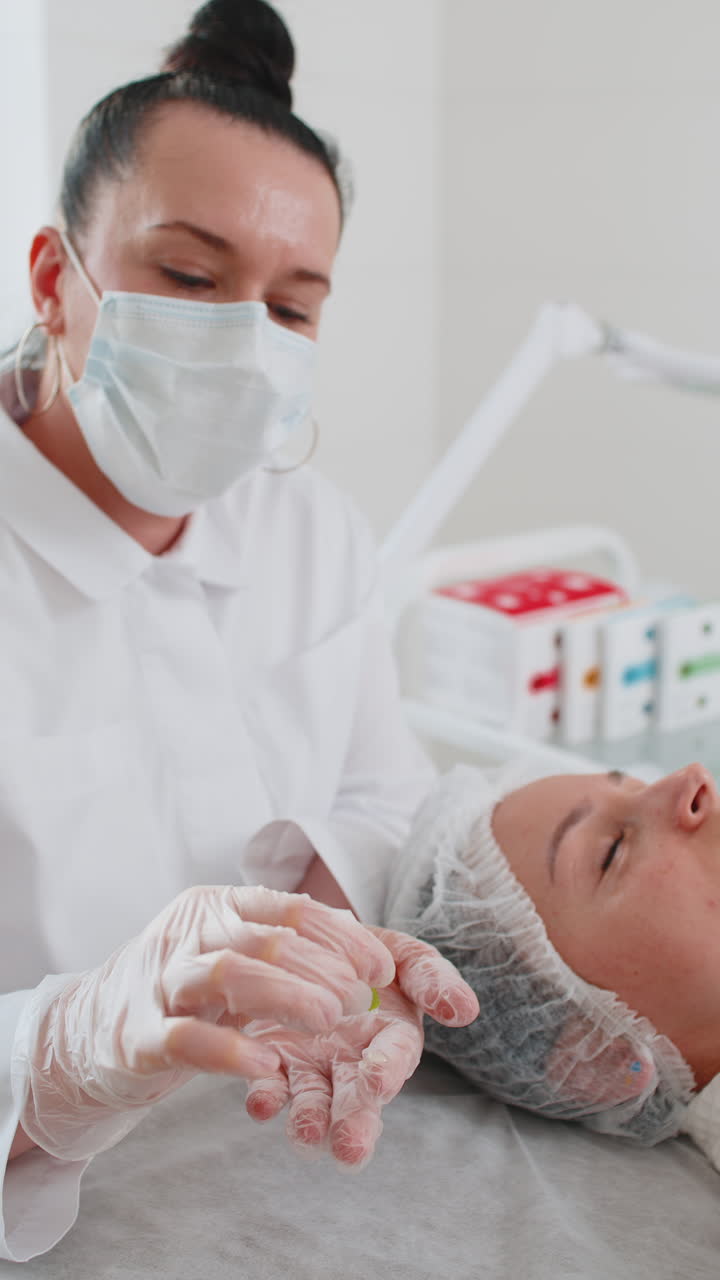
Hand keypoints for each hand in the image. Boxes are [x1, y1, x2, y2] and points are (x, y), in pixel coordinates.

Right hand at [14, 886, 394, 1160]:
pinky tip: (267, 1065)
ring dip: (287, 995)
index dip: (342, 937)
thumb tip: (360, 939)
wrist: (86, 1032)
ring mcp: (158, 982)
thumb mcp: (233, 957)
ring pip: (226, 972)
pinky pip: (185, 1038)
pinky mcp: (136, 1036)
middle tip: (359, 1001)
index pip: (288, 907)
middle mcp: (186, 934)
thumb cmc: (181, 994)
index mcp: (216, 908)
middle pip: (265, 937)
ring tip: (329, 1020)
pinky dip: (230, 1050)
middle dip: (323, 968)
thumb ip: (287, 948)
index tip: (380, 969)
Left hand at [245, 929, 478, 1167]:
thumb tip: (466, 1010)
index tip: (378, 1079)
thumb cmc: (369, 955)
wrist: (314, 943)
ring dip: (309, 1122)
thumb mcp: (406, 957)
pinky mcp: (274, 1060)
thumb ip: (432, 980)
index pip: (395, 1056)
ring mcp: (312, 1064)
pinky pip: (269, 1083)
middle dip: (354, 1124)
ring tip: (306, 1137)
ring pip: (313, 1100)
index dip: (388, 1067)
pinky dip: (265, 1096)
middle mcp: (352, 1060)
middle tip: (349, 1149)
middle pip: (357, 1097)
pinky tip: (261, 1103)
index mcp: (390, 1037)